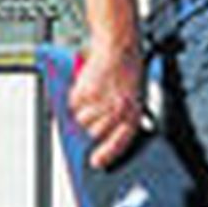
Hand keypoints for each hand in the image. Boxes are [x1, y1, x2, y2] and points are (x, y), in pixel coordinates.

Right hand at [69, 43, 143, 168]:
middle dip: (92, 126)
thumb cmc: (128, 68)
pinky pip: (73, 105)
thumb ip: (123, 115)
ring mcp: (100, 102)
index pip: (119, 143)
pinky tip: (87, 86)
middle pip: (95, 133)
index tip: (96, 162)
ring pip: (82, 120)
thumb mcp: (133, 95)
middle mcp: (117, 110)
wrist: (119, 45)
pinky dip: (76, 98)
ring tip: (93, 95)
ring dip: (84, 111)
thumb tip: (105, 134)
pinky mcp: (85, 92)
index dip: (107, 155)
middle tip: (94, 112)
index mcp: (133, 112)